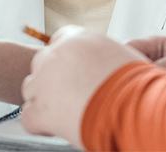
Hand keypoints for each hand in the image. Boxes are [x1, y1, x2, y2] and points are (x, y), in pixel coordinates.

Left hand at [20, 26, 148, 147]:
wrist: (135, 106)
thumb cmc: (136, 85)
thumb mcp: (121, 57)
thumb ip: (103, 56)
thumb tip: (102, 66)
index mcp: (78, 38)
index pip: (60, 41)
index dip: (66, 60)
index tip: (73, 73)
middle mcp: (57, 54)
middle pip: (43, 63)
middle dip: (53, 80)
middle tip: (72, 95)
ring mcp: (44, 81)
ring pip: (31, 88)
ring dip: (45, 100)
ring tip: (67, 112)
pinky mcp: (40, 109)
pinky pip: (28, 116)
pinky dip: (40, 124)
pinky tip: (56, 127)